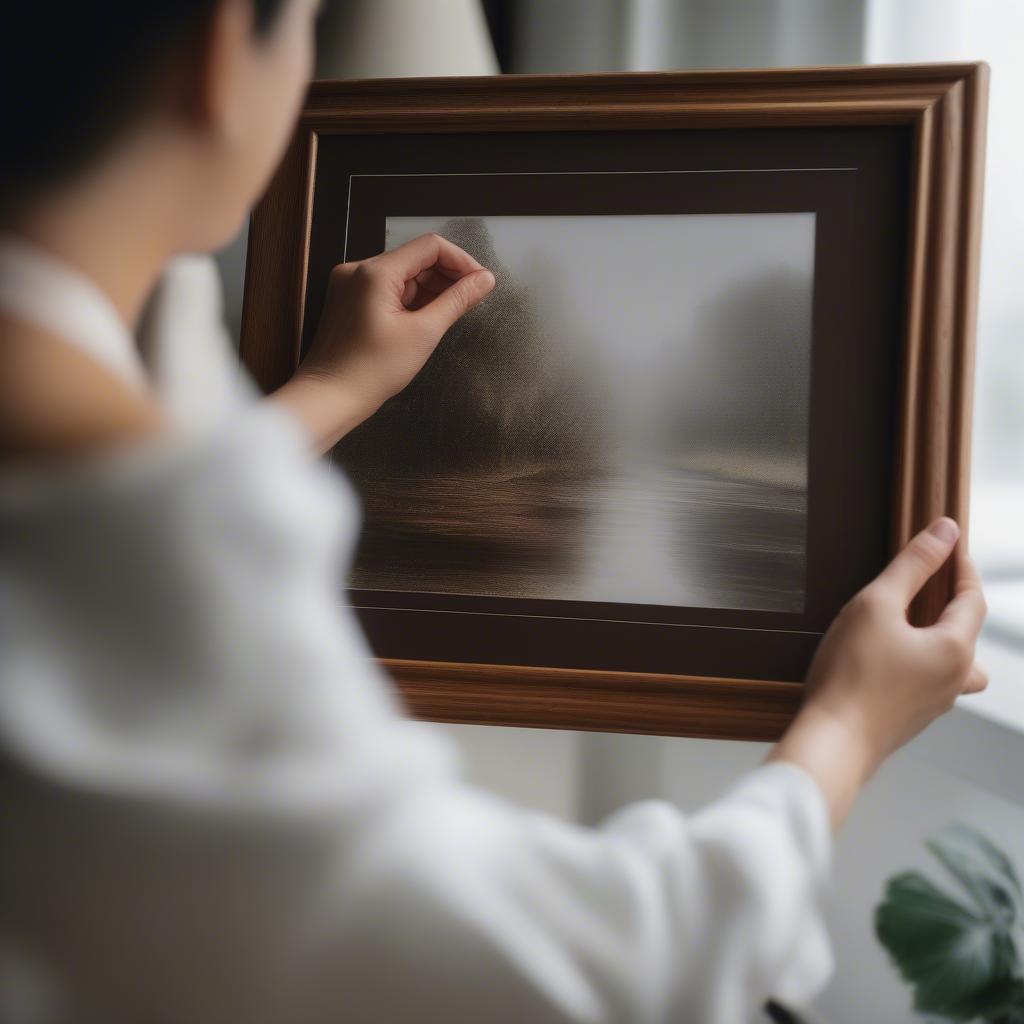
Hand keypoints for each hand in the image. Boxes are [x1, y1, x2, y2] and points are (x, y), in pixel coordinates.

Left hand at [272, 234, 494, 451]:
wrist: (330, 398)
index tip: (480, 281)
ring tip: (451, 312)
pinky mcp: (349, 301)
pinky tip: (426, 318)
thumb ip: (457, 301)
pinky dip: (410, 300)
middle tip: (471, 298)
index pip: (429, 246)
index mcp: (375, 272)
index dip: (460, 261)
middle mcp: (358, 270)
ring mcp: (350, 285)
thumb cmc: (370, 371)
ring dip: (430, 289)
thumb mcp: (424, 333)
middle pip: (415, 259)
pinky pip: (387, 290)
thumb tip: (484, 280)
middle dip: (446, 276)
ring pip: (402, 275)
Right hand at [770, 518, 986, 828]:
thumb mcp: (877, 604)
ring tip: (914, 627)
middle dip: (954, 605)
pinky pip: (928, 684)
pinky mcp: (910, 720)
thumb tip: (945, 531)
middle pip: (968, 635)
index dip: (962, 567)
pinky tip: (886, 661)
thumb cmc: (851, 674)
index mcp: (955, 649)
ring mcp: (934, 704)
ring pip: (955, 667)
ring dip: (942, 642)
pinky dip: (919, 664)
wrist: (834, 740)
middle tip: (932, 584)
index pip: (973, 599)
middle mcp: (954, 680)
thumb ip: (912, 565)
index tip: (949, 545)